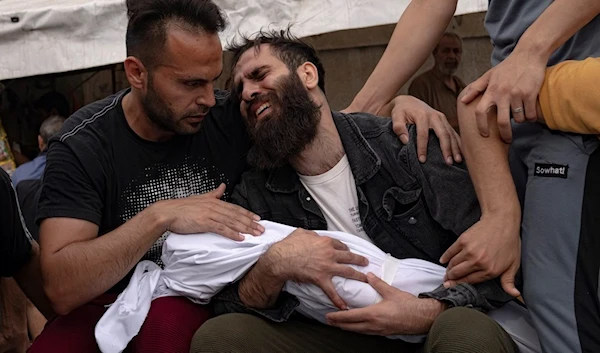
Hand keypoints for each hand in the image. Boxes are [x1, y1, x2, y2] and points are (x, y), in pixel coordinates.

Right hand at [157, 183, 263, 240]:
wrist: (166, 212)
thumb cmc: (181, 208)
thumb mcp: (200, 197)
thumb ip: (213, 193)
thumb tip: (223, 186)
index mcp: (214, 201)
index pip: (234, 208)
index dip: (247, 213)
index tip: (257, 218)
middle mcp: (214, 206)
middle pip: (236, 215)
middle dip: (250, 222)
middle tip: (261, 229)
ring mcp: (210, 214)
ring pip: (232, 221)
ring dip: (245, 228)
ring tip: (255, 234)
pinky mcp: (204, 222)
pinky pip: (221, 229)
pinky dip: (232, 233)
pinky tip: (240, 238)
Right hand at [269, 229, 368, 309]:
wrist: (281, 259)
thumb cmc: (288, 246)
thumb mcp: (301, 233)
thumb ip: (311, 234)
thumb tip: (312, 235)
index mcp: (325, 242)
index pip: (340, 245)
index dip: (346, 249)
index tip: (348, 251)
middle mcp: (329, 253)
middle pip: (349, 256)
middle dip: (359, 260)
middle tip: (365, 262)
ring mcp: (327, 266)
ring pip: (348, 271)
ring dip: (358, 276)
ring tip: (365, 279)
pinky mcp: (321, 279)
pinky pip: (332, 291)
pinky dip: (338, 299)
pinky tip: (344, 305)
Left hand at [326, 273, 444, 334]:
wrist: (422, 318)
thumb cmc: (408, 305)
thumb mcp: (391, 291)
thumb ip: (378, 283)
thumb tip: (368, 275)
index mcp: (373, 314)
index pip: (350, 317)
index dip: (337, 317)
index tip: (328, 316)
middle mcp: (373, 325)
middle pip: (351, 327)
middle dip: (338, 324)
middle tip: (328, 321)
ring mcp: (378, 331)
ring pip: (358, 331)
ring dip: (347, 327)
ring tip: (339, 324)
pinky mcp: (383, 332)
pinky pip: (366, 332)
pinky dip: (357, 329)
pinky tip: (357, 326)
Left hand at [390, 96, 461, 164]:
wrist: (409, 102)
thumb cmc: (401, 111)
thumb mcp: (396, 116)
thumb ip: (398, 127)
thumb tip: (405, 141)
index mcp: (422, 115)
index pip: (423, 134)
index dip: (423, 148)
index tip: (422, 160)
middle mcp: (435, 116)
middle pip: (443, 133)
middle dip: (446, 149)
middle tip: (449, 162)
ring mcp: (442, 118)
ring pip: (451, 133)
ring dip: (456, 147)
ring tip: (458, 161)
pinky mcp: (445, 121)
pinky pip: (453, 132)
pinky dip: (458, 143)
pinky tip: (461, 153)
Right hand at [439, 213, 520, 296]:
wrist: (502, 222)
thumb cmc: (509, 243)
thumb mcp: (513, 264)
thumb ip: (509, 281)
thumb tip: (514, 294)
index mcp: (489, 270)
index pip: (469, 281)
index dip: (459, 284)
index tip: (452, 286)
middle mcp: (477, 262)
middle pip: (457, 274)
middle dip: (450, 279)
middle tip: (446, 281)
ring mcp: (469, 251)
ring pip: (453, 264)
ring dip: (448, 269)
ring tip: (447, 272)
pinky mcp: (462, 241)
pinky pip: (450, 252)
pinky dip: (445, 257)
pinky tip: (443, 260)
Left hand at [460, 50, 546, 142]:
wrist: (529, 55)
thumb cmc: (507, 67)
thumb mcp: (489, 75)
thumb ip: (476, 89)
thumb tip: (462, 101)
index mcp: (491, 90)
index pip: (480, 112)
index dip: (480, 126)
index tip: (484, 134)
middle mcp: (502, 93)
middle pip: (502, 122)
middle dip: (505, 134)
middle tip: (507, 139)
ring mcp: (517, 94)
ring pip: (519, 119)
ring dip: (520, 121)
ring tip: (520, 116)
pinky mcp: (530, 94)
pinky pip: (531, 114)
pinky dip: (531, 117)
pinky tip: (529, 113)